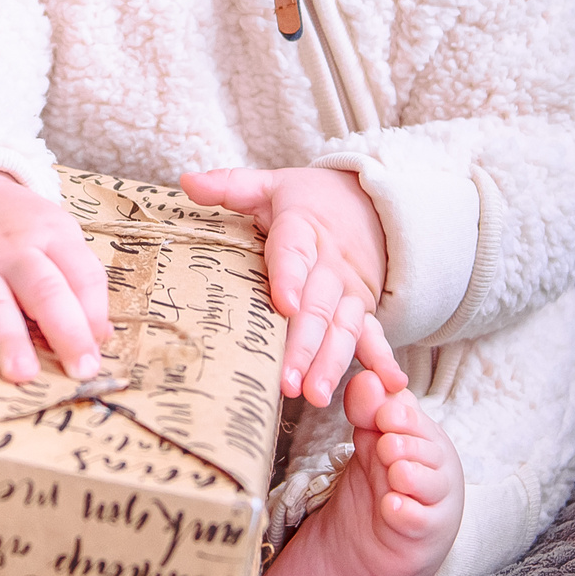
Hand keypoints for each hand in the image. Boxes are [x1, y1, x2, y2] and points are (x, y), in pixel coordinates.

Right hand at [0, 169, 111, 399]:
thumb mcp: (58, 239)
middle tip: (81, 369)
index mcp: (51, 238)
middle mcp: (12, 254)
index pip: (82, 274)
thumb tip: (100, 337)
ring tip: (23, 375)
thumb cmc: (21, 232)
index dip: (95, 312)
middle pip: (43, 290)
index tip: (100, 347)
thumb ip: (81, 285)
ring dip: (8, 342)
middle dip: (65, 331)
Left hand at [179, 166, 405, 406]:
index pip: (294, 252)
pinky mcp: (363, 309)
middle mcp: (330, 263)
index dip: (290, 276)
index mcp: (303, 228)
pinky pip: (372, 336)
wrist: (369, 202)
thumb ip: (230, 186)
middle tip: (287, 380)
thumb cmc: (308, 200)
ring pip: (342, 328)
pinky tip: (388, 385)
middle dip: (303, 344)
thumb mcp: (270, 185)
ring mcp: (350, 290)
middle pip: (317, 306)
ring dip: (330, 363)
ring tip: (313, 394)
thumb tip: (186, 181)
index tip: (284, 304)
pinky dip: (381, 360)